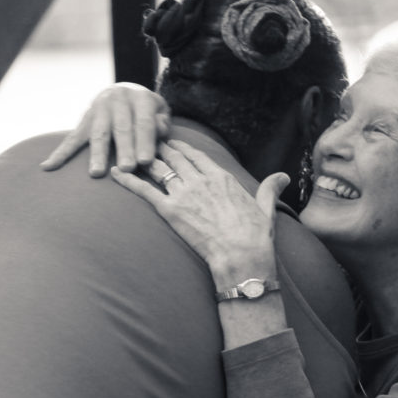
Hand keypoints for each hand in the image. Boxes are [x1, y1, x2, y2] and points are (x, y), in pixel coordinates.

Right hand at [40, 82, 170, 176]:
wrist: (125, 90)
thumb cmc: (148, 109)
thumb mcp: (161, 110)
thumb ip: (162, 122)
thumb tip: (157, 135)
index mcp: (139, 97)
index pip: (143, 122)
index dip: (144, 142)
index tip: (145, 161)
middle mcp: (116, 100)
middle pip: (120, 128)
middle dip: (123, 150)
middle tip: (126, 169)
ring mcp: (97, 109)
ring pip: (98, 134)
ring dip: (97, 154)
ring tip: (96, 172)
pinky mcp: (84, 119)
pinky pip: (72, 138)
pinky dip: (60, 153)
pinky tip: (48, 166)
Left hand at [110, 140, 287, 285]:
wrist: (242, 256)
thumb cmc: (255, 236)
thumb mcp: (265, 208)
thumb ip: (269, 188)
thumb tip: (282, 176)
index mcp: (221, 177)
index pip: (196, 155)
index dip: (181, 147)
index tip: (172, 141)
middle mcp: (200, 180)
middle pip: (174, 157)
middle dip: (158, 147)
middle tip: (144, 140)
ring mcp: (184, 194)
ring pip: (158, 168)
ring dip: (142, 157)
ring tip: (130, 151)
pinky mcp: (170, 211)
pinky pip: (144, 190)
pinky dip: (128, 180)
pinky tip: (115, 172)